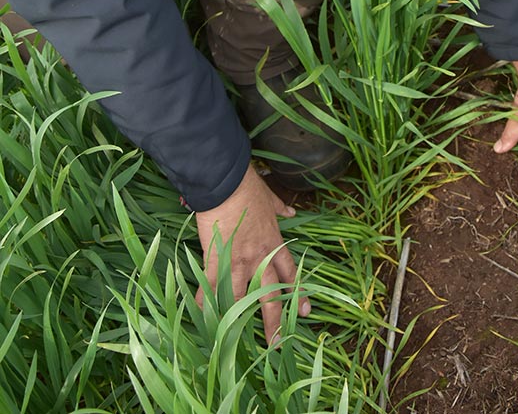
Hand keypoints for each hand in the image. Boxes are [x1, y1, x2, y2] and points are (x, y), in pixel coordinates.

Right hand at [195, 164, 309, 343]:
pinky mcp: (216, 259)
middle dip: (274, 320)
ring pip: (241, 298)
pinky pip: (211, 286)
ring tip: (237, 341)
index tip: (305, 310)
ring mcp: (237, 260)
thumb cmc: (247, 187)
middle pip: (270, 294)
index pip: (289, 272)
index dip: (297, 292)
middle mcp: (258, 256)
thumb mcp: (269, 197)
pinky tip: (203, 318)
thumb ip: (280, 208)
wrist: (226, 183)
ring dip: (239, 320)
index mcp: (273, 242)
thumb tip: (290, 211)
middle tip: (277, 343)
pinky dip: (206, 302)